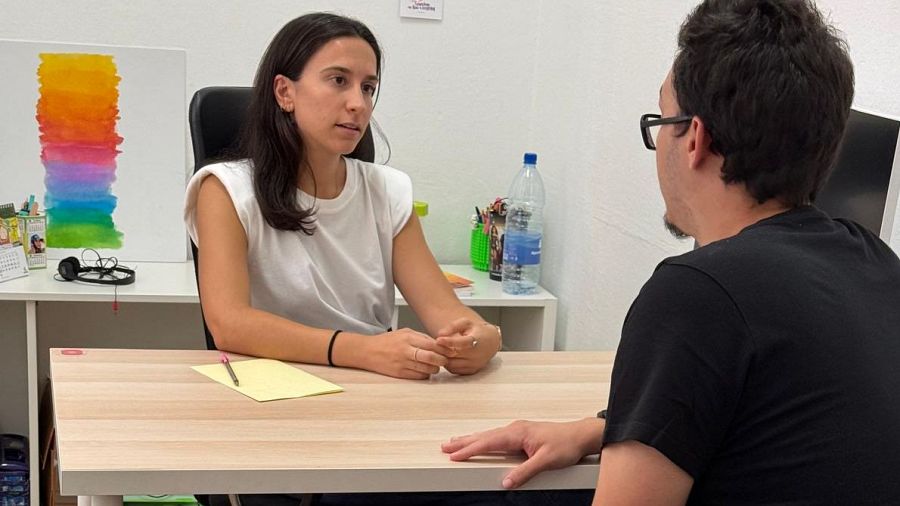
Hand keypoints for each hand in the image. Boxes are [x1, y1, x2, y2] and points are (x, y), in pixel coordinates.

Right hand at [364, 328, 451, 379]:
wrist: (367, 351)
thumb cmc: (387, 341)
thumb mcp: (404, 332)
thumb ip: (421, 337)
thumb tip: (438, 343)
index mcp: (408, 338)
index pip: (432, 344)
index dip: (444, 349)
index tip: (450, 351)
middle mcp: (405, 350)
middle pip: (431, 358)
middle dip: (442, 360)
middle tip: (445, 360)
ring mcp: (402, 363)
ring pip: (426, 369)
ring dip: (434, 369)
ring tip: (435, 366)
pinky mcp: (399, 374)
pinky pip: (418, 376)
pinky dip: (424, 375)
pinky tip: (424, 371)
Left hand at [434, 319, 499, 374]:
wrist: (491, 342)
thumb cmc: (477, 331)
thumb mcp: (466, 323)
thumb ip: (453, 326)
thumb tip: (440, 334)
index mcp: (476, 340)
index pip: (462, 343)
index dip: (449, 342)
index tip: (438, 339)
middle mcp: (476, 355)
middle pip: (454, 355)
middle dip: (442, 350)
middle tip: (434, 345)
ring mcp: (474, 364)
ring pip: (452, 365)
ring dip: (444, 358)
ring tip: (440, 350)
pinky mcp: (471, 371)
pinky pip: (455, 370)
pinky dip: (448, 364)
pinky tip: (447, 357)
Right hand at [441, 418, 600, 488]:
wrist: (580, 435)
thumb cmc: (566, 444)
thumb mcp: (546, 461)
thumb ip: (525, 472)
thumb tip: (506, 482)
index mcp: (517, 433)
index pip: (488, 443)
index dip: (470, 450)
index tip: (454, 455)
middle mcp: (515, 428)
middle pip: (483, 436)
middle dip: (463, 442)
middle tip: (445, 446)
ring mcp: (517, 430)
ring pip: (488, 435)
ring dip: (471, 439)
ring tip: (455, 442)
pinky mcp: (521, 433)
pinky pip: (495, 436)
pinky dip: (483, 439)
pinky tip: (479, 441)